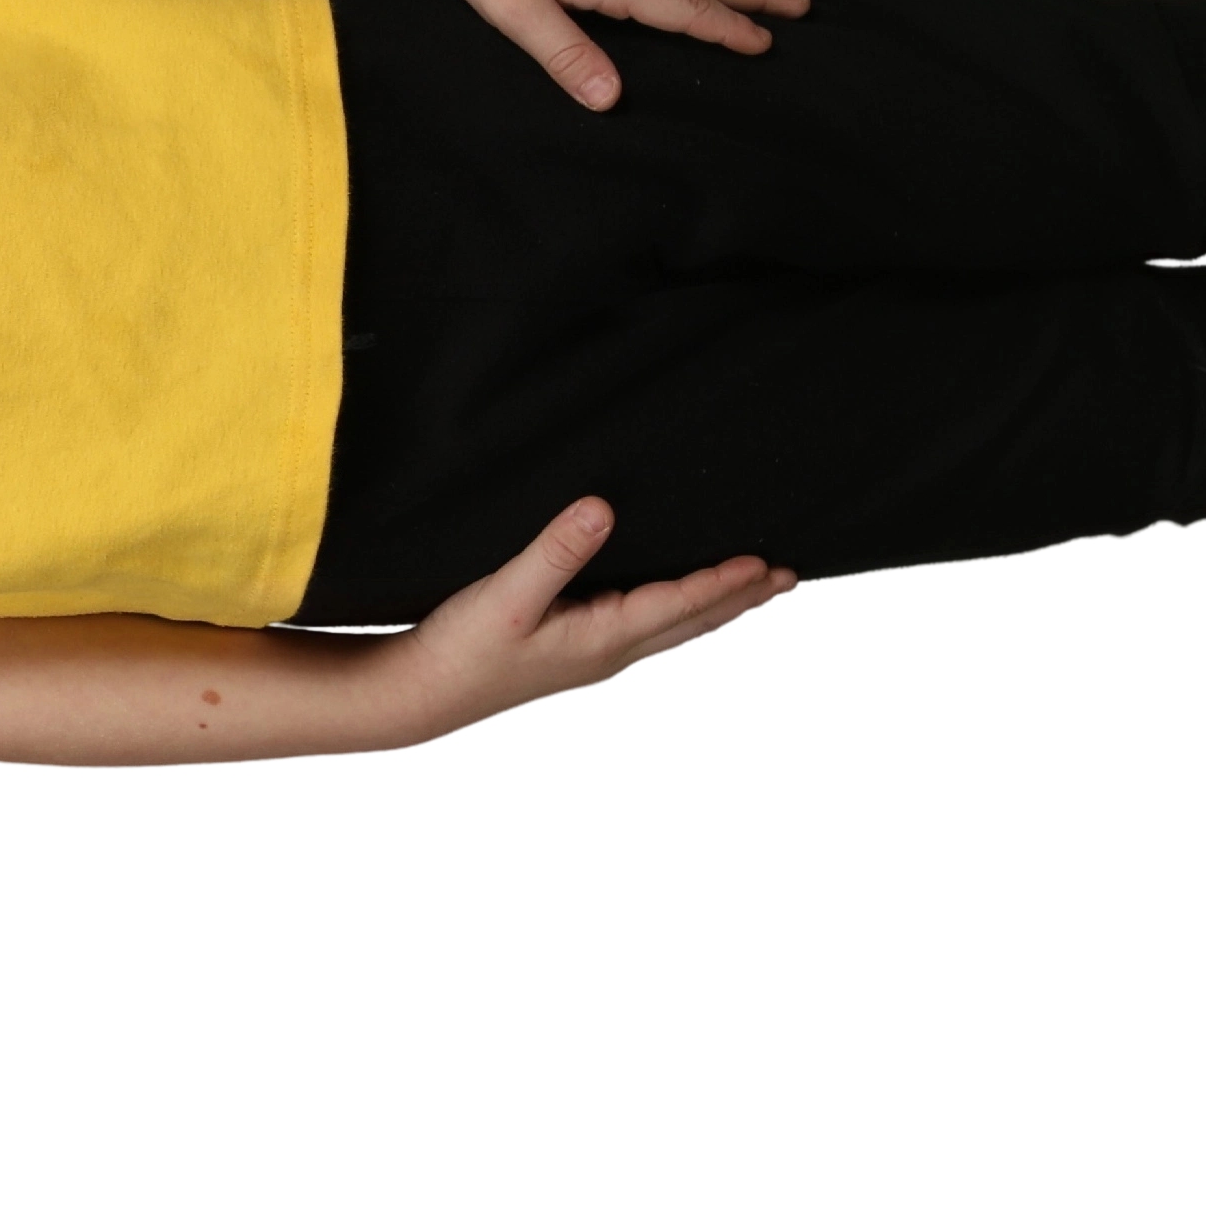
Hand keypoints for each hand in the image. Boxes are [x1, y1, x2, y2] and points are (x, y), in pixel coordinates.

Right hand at [386, 498, 795, 740]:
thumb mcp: (506, 596)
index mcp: (600, 638)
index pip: (679, 606)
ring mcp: (589, 657)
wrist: (419, 696)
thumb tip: (601, 508)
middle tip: (786, 578)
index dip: (723, 582)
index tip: (765, 563)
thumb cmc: (460, 651)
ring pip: (669, 629)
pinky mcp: (569, 654)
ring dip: (712, 609)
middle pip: (689, 623)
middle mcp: (606, 653)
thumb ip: (555, 552)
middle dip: (738, 599)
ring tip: (745, 590)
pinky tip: (666, 608)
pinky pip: (641, 631)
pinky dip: (673, 615)